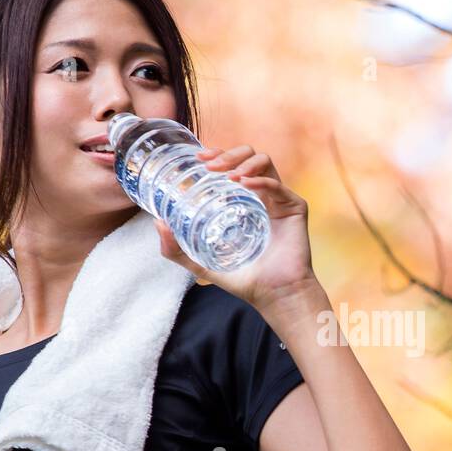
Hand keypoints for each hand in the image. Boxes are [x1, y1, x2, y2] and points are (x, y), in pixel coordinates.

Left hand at [152, 142, 318, 312]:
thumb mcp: (201, 263)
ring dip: (244, 162)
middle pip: (247, 156)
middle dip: (228, 154)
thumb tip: (156, 223)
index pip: (231, 166)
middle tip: (211, 166)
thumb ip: (176, 249)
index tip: (199, 157)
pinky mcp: (295, 207)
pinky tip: (245, 186)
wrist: (275, 295)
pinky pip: (277, 185)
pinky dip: (260, 181)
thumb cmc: (245, 281)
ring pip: (264, 161)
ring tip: (229, 176)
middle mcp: (261, 196)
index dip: (217, 155)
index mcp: (243, 202)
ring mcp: (279, 200)